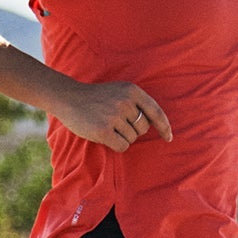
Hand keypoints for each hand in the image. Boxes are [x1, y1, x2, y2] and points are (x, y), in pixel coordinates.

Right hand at [52, 80, 171, 151]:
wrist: (69, 97)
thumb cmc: (97, 97)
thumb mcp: (119, 91)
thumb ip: (137, 103)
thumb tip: (156, 126)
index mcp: (132, 91)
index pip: (156, 111)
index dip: (164, 126)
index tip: (169, 137)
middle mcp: (125, 102)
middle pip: (143, 129)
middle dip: (133, 131)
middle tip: (116, 123)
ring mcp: (114, 116)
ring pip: (132, 138)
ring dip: (122, 137)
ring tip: (107, 125)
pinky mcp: (103, 130)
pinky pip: (122, 146)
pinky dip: (116, 145)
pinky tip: (105, 136)